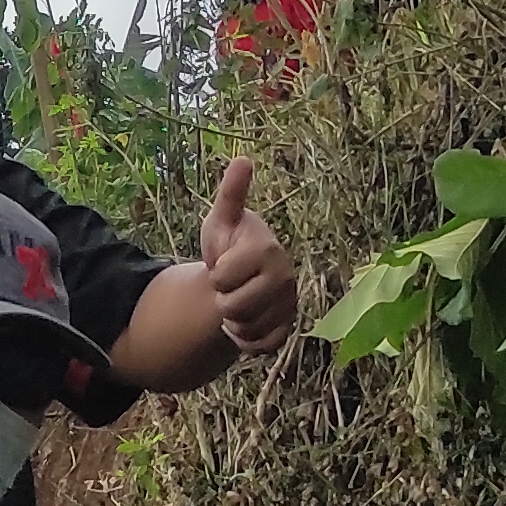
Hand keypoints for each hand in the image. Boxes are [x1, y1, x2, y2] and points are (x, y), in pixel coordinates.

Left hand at [198, 158, 298, 357]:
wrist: (240, 277)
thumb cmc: (229, 244)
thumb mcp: (221, 220)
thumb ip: (231, 194)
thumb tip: (243, 159)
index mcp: (268, 250)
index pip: (223, 278)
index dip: (215, 275)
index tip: (223, 265)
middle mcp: (286, 277)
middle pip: (234, 307)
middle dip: (223, 299)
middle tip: (230, 285)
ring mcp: (289, 304)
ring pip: (246, 328)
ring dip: (232, 320)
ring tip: (237, 300)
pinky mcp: (288, 328)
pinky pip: (260, 346)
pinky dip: (246, 340)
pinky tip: (246, 322)